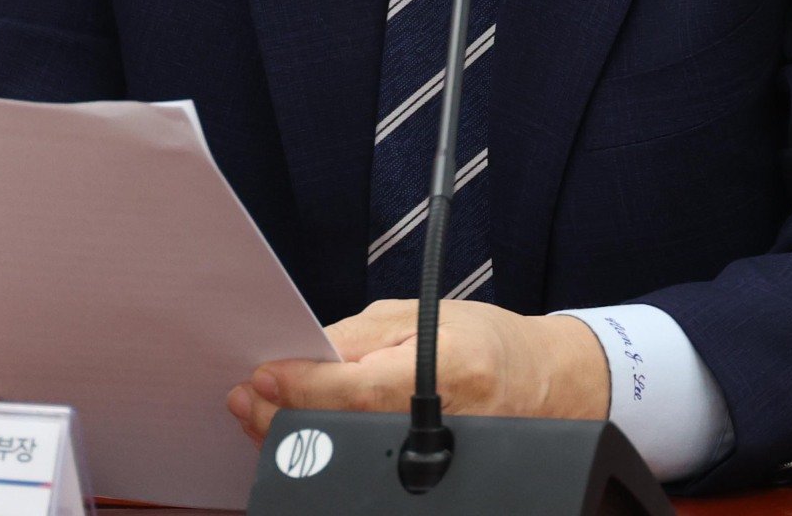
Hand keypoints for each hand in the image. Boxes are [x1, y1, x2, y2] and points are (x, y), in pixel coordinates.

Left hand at [227, 299, 609, 447]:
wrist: (543, 385)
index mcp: (441, 371)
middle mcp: (436, 423)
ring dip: (298, 435)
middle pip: (343, 430)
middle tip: (248, 396)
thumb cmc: (488, 342)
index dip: (303, 384)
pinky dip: (327, 451)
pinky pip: (364, 465)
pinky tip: (301, 434)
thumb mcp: (424, 314)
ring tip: (262, 412)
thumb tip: (308, 351)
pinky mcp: (424, 478)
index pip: (356, 387)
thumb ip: (363, 335)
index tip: (264, 374)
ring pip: (347, 456)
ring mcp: (431, 459)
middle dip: (285, 414)